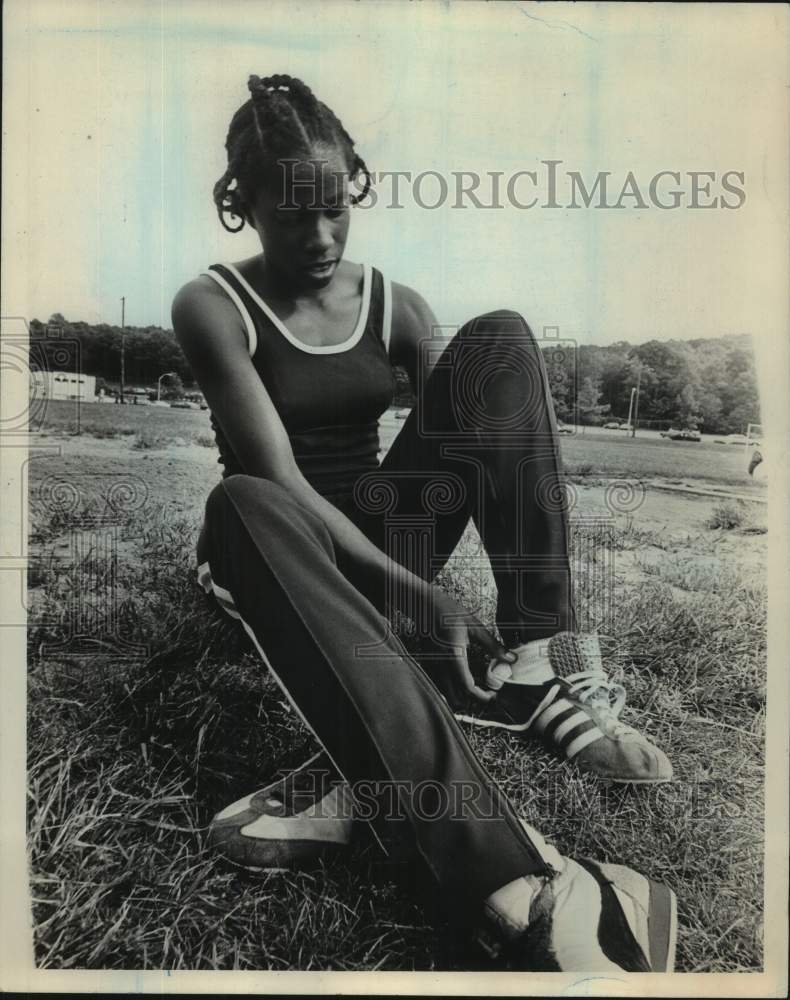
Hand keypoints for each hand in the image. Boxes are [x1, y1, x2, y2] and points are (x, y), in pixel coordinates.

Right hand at [421, 586, 515, 703]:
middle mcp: (441, 665)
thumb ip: (492, 645)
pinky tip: (460, 679)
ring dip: (459, 696)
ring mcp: (432, 665)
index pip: (467, 687)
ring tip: (474, 687)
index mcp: (454, 656)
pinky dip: (450, 688)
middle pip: (455, 698)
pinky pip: (439, 684)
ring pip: (445, 693)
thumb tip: (510, 658)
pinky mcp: (428, 663)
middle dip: (470, 701)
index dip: (482, 696)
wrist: (424, 604)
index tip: (493, 695)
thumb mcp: (474, 626)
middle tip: (485, 693)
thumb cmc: (448, 612)